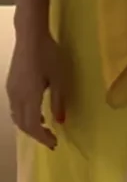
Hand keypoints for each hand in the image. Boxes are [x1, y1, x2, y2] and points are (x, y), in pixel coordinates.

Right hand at [6, 29, 67, 149]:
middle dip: (36, 135)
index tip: (54, 144)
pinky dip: (24, 116)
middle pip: (22, 124)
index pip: (32, 126)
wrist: (30, 37)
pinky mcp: (10, 85)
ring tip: (45, 128)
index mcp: (29, 97)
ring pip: (16, 117)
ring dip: (29, 126)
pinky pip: (15, 108)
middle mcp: (16, 97)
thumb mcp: (60, 79)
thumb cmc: (49, 55)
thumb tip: (60, 121)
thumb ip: (59, 101)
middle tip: (51, 139)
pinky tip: (37, 112)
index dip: (42, 137)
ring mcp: (11, 90)